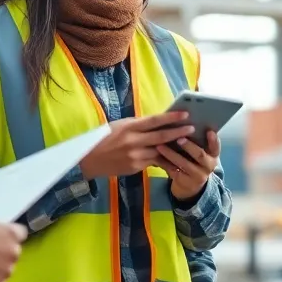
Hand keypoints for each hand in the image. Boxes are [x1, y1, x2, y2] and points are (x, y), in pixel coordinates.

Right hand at [79, 112, 195, 179]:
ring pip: (160, 151)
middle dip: (179, 132)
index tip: (185, 114)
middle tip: (192, 128)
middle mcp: (133, 141)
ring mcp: (135, 156)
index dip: (171, 117)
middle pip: (161, 136)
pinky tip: (174, 155)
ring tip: (187, 142)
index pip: (154, 121)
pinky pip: (153, 161)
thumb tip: (159, 121)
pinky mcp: (136, 167)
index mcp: (129, 126)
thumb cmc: (106, 138)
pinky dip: (164, 158)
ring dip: (174, 147)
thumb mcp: (120, 125)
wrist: (90, 159)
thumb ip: (139, 125)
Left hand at [156, 130, 220, 202]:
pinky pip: (173, 170)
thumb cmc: (195, 161)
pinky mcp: (184, 181)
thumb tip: (186, 122)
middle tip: (179, 138)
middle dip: (189, 146)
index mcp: (213, 156)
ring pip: (183, 163)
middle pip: (200, 155)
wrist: (191, 185)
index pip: (216, 147)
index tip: (209, 131)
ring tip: (160, 145)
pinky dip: (164, 162)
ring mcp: (197, 175)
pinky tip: (155, 156)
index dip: (213, 140)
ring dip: (171, 154)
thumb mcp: (202, 153)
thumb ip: (198, 142)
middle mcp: (208, 166)